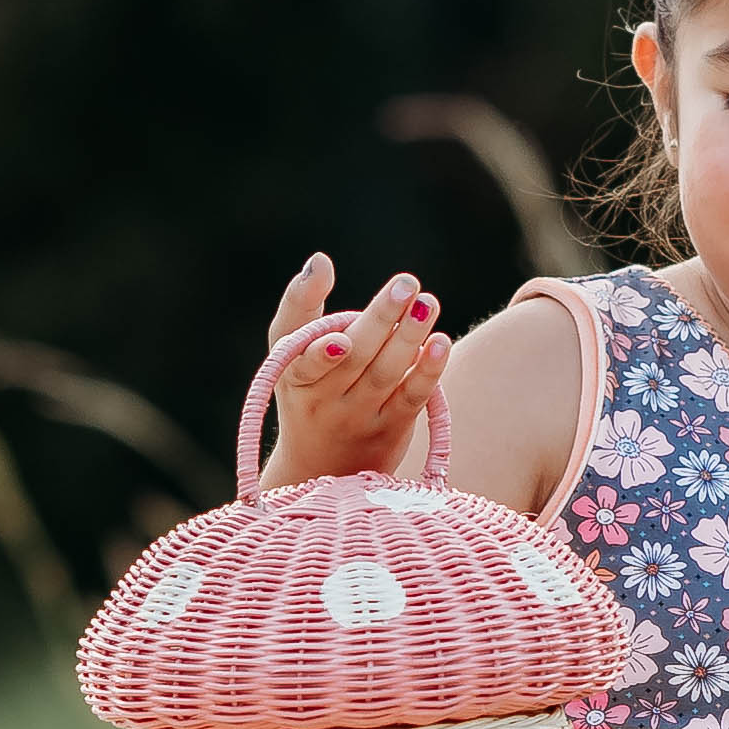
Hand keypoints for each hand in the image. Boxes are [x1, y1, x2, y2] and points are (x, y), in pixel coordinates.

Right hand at [258, 254, 452, 486]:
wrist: (321, 467)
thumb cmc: (306, 390)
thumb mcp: (288, 352)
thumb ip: (300, 304)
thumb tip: (321, 261)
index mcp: (297, 377)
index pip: (306, 364)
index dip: (322, 354)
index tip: (340, 338)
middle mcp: (327, 401)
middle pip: (357, 358)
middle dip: (382, 319)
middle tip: (407, 284)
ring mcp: (361, 417)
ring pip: (387, 374)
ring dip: (410, 337)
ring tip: (428, 303)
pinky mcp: (393, 429)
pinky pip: (412, 397)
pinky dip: (427, 371)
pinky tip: (441, 343)